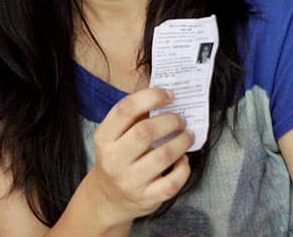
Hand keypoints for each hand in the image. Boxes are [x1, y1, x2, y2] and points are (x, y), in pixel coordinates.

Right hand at [82, 88, 193, 230]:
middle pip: (145, 132)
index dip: (150, 97)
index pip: (125, 109)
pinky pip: (172, 182)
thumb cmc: (118, 158)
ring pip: (163, 156)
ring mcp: (130, 181)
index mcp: (105, 137)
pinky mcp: (146, 198)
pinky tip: (183, 160)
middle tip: (181, 119)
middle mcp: (114, 159)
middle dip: (170, 121)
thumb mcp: (115, 136)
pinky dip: (183, 168)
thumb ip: (135, 117)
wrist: (108, 197)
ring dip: (182, 141)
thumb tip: (166, 96)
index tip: (169, 95)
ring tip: (187, 136)